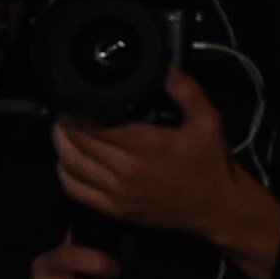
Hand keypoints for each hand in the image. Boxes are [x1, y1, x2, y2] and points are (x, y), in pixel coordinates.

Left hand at [52, 70, 279, 278]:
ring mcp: (117, 193)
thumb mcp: (208, 121)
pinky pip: (76, 191)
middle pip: (79, 143)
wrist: (218, 207)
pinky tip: (66, 161)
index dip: (79, 110)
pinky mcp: (114, 210)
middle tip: (66, 111)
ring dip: (61, 145)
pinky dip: (65, 174)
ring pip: (72, 165)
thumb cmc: (211, 163)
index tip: (76, 98)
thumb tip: (166, 68)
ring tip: (62, 129)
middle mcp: (126, 170)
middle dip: (67, 124)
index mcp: (146, 145)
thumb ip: (187, 92)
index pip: (94, 125)